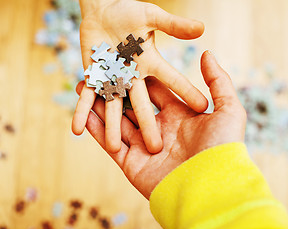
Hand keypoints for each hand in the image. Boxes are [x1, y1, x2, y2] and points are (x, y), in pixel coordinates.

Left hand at [72, 0, 207, 153]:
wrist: (104, 11)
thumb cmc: (129, 11)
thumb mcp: (152, 16)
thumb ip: (173, 24)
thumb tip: (201, 27)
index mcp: (150, 64)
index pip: (172, 79)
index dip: (186, 91)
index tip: (203, 107)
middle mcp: (133, 78)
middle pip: (141, 104)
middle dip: (148, 124)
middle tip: (157, 148)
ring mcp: (113, 80)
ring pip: (113, 106)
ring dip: (111, 126)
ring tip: (112, 148)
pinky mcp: (94, 78)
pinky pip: (87, 97)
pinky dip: (82, 111)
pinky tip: (76, 129)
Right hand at [76, 51, 246, 198]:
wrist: (211, 189)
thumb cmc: (222, 148)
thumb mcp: (228, 109)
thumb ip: (218, 81)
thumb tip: (206, 53)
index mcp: (179, 117)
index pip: (155, 92)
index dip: (140, 78)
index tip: (127, 62)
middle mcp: (159, 130)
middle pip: (132, 105)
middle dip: (116, 90)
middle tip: (99, 73)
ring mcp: (143, 148)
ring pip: (116, 122)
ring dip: (100, 106)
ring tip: (83, 88)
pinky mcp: (131, 164)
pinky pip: (109, 143)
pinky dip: (95, 129)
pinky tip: (83, 114)